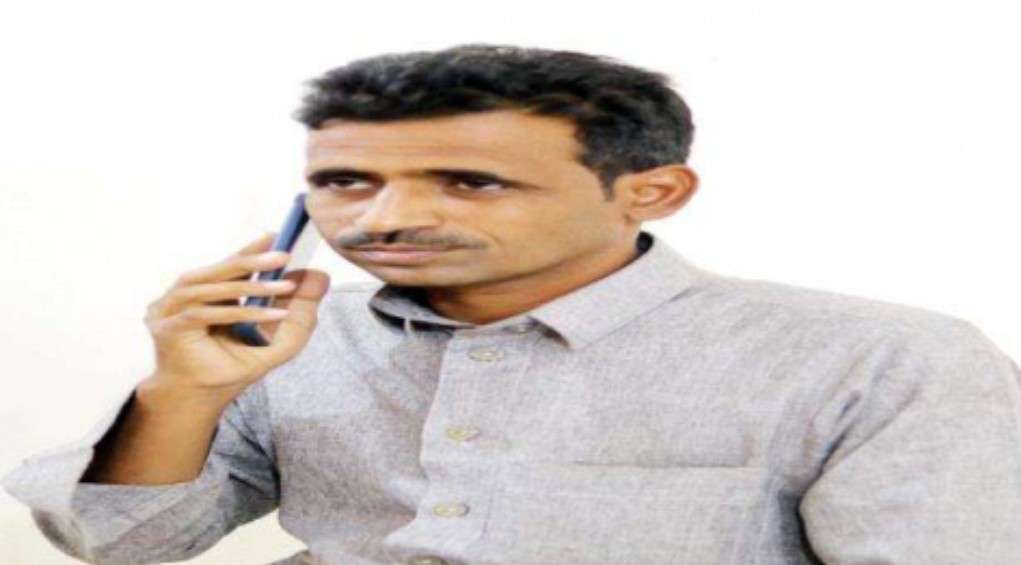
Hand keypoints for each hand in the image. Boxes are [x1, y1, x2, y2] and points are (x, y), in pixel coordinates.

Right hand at [143, 232, 329, 398]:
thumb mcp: (278, 339)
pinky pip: (205, 314)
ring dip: (250, 287)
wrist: (201, 401)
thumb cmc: (231, 369)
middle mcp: (182, 297)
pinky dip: (239, 313)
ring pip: (210, 289)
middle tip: (283, 255)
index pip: (228, 267)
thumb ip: (300, 310)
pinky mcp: (169, 329)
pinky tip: (268, 314)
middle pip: (216, 271)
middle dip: (252, 262)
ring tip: (284, 286)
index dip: (251, 251)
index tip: (275, 236)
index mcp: (203, 293)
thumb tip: (320, 275)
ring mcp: (170, 311)